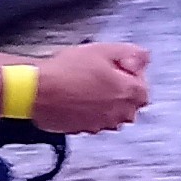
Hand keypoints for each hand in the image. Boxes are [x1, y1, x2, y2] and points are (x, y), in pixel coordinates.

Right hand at [31, 43, 149, 133]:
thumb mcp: (103, 50)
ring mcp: (100, 125)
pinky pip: (93, 121)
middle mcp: (118, 113)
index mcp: (128, 93)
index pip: (143, 90)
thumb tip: (144, 58)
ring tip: (87, 87)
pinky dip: (89, 112)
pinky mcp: (82, 130)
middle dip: (121, 93)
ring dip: (106, 104)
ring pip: (111, 116)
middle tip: (103, 78)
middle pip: (129, 106)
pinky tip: (76, 98)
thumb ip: (131, 53)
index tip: (120, 69)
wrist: (36, 91)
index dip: (132, 77)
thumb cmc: (67, 71)